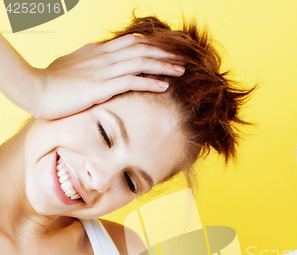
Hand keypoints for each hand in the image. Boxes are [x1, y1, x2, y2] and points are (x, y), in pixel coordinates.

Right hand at [29, 34, 185, 119]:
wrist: (34, 88)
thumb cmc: (51, 83)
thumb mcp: (72, 70)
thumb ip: (88, 68)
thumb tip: (98, 73)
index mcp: (97, 51)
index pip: (131, 44)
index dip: (151, 47)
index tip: (166, 53)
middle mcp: (103, 56)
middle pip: (141, 49)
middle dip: (164, 53)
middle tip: (182, 59)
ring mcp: (103, 70)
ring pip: (140, 62)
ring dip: (163, 66)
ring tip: (181, 71)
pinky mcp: (101, 86)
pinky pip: (132, 81)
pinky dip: (150, 82)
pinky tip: (165, 86)